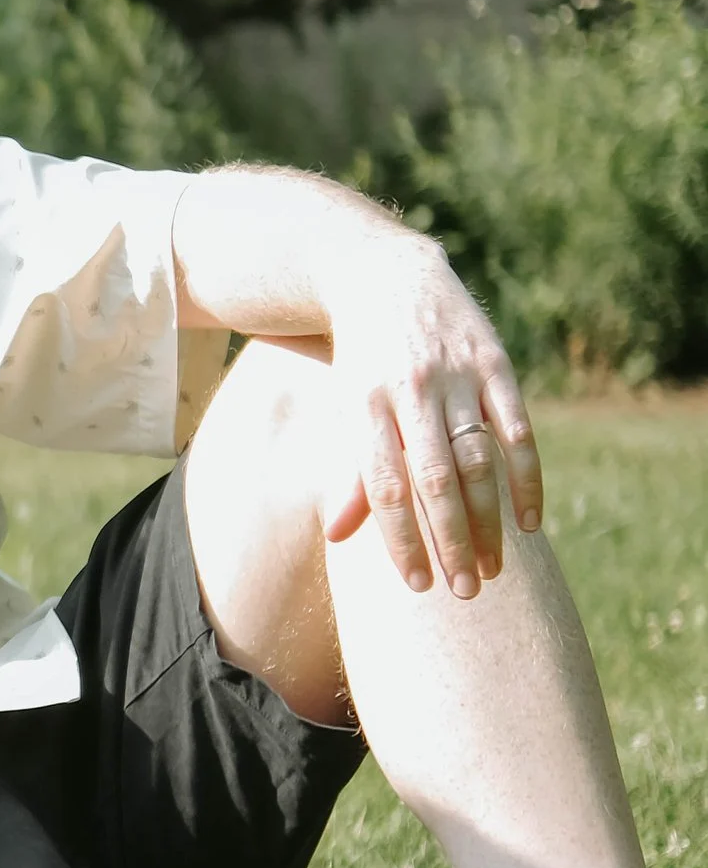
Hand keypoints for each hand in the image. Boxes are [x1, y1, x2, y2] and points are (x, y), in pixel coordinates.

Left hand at [319, 241, 542, 597]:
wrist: (381, 274)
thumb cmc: (360, 361)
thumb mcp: (345, 408)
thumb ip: (351, 472)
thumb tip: (337, 538)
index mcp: (365, 406)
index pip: (386, 488)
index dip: (402, 540)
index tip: (418, 587)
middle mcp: (411, 390)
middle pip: (435, 481)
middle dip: (452, 541)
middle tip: (466, 593)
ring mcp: (455, 374)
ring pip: (477, 460)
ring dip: (491, 520)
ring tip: (496, 569)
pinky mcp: (493, 361)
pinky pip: (517, 427)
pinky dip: (527, 476)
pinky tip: (530, 520)